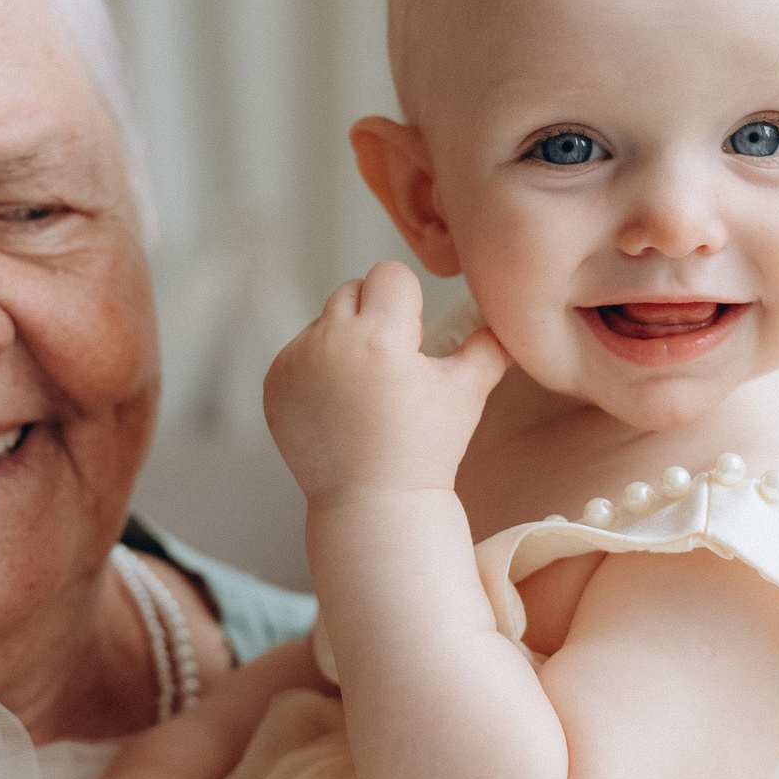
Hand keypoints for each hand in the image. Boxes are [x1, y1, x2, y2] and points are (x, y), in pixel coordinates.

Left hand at [263, 261, 509, 504]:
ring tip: (364, 389)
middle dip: (374, 315)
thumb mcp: (467, 393)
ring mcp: (297, 363)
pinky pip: (299, 351)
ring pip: (324, 320)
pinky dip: (317, 367)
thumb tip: (503, 322)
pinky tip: (338, 404)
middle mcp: (331, 343)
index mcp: (380, 337)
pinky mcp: (275, 383)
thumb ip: (489, 346)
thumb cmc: (426, 450)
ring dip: (345, 339)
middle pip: (352, 289)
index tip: (413, 340)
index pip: (390, 275)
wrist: (374, 503)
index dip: (408, 303)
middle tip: (391, 366)